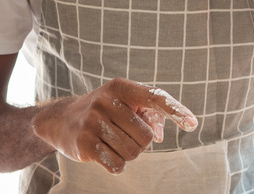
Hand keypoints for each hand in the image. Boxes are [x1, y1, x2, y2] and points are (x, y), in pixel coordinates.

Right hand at [31, 78, 197, 173]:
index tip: (193, 124)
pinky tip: (105, 153)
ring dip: (128, 154)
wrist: (60, 119)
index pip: (155, 98)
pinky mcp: (84, 144)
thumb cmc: (104, 110)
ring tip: (113, 142)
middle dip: (141, 142)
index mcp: (121, 87)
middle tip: (125, 134)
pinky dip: (117, 165)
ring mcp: (93, 123)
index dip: (176, 110)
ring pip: (133, 152)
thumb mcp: (125, 103)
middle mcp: (106, 102)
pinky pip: (117, 165)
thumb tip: (159, 135)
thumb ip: (150, 114)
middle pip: (146, 136)